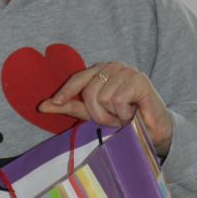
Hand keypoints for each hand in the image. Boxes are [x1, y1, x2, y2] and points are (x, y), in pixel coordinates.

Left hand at [38, 61, 172, 157]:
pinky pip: (117, 100)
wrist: (154, 131)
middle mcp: (114, 67)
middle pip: (88, 92)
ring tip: (125, 116)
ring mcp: (127, 72)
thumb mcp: (93, 112)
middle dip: (98, 113)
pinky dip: (124, 114)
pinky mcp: (139, 80)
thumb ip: (70, 107)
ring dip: (113, 115)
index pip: (79, 78)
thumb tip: (41, 106)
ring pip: (102, 98)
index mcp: (102, 71)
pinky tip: (133, 114)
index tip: (52, 104)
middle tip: (113, 120)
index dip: (65, 92)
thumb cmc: (125, 119)